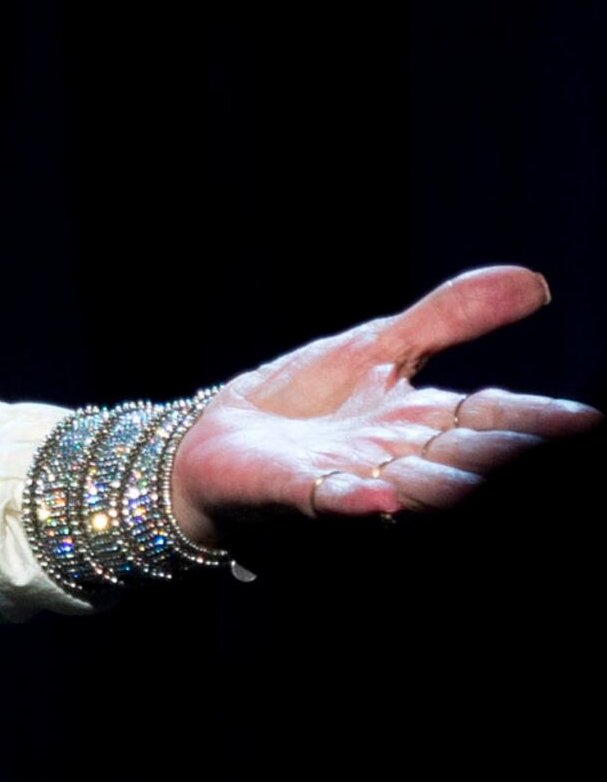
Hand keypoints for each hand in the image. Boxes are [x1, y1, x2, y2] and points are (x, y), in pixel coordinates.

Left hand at [168, 267, 596, 539]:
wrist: (212, 437)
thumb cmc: (301, 401)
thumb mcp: (379, 346)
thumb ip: (450, 318)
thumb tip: (535, 281)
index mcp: (424, 423)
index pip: (496, 418)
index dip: (540, 421)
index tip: (589, 423)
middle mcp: (397, 458)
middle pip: (467, 458)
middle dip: (507, 460)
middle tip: (552, 456)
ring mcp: (347, 476)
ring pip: (414, 486)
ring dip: (449, 485)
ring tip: (482, 482)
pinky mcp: (292, 489)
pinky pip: (328, 498)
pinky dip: (355, 500)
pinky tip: (382, 499)